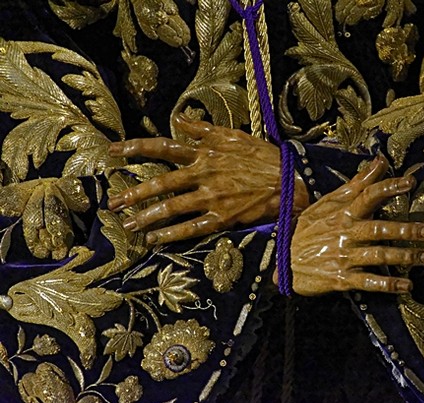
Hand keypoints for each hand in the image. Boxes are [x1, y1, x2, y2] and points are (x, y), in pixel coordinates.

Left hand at [107, 114, 309, 243]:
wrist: (290, 179)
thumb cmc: (262, 156)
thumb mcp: (233, 135)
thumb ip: (203, 128)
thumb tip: (178, 119)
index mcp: (205, 152)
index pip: (163, 147)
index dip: (135, 148)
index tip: (112, 152)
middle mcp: (204, 174)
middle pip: (161, 183)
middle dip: (134, 193)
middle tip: (112, 202)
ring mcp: (212, 198)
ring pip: (172, 208)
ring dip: (147, 217)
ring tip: (128, 225)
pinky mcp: (222, 218)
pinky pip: (191, 228)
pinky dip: (171, 235)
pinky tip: (155, 240)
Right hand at [288, 156, 423, 295]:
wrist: (283, 261)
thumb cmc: (310, 229)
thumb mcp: (328, 203)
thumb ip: (357, 184)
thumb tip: (380, 161)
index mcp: (344, 213)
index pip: (368, 196)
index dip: (388, 188)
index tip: (410, 182)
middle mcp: (346, 234)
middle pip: (381, 230)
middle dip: (411, 231)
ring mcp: (345, 257)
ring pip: (380, 256)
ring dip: (408, 257)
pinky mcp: (342, 279)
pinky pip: (368, 282)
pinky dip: (388, 284)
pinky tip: (406, 285)